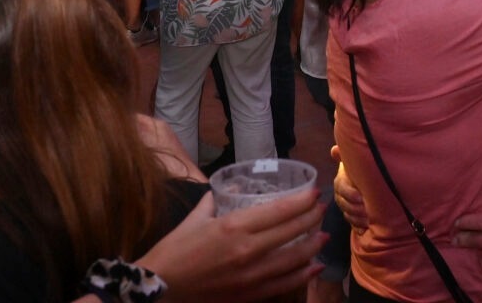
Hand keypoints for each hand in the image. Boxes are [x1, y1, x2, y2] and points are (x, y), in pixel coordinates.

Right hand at [140, 189, 324, 302]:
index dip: (302, 201)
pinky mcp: (248, 295)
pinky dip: (301, 275)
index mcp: (233, 227)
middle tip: (321, 209)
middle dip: (312, 218)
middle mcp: (246, 251)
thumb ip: (213, 201)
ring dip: (312, 246)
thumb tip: (226, 190)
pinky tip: (313, 267)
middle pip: (291, 232)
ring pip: (293, 260)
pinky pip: (283, 284)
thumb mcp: (194, 219)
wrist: (158, 290)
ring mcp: (250, 276)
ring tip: (323, 236)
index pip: (279, 211)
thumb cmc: (173, 251)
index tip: (314, 193)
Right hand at [331, 150, 368, 230]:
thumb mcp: (354, 163)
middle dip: (356, 208)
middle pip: (344, 204)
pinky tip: (365, 229)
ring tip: (370, 220)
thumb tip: (334, 149)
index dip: (349, 193)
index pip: (341, 188)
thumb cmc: (361, 171)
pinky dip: (359, 228)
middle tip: (368, 210)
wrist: (369, 184)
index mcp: (341, 182)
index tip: (361, 197)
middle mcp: (341, 196)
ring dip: (358, 219)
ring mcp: (346, 208)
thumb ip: (345, 156)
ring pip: (348, 216)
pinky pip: (353, 225)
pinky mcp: (353, 219)